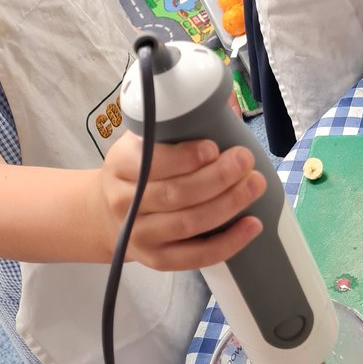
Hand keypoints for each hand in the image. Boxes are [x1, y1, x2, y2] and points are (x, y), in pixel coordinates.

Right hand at [97, 133, 264, 270]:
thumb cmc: (139, 169)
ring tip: (255, 185)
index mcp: (121, 164)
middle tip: (245, 160)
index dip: (184, 157)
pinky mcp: (157, 260)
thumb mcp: (146, 140)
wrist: (107, 213)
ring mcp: (139, 234)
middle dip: (217, 177)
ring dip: (227, 205)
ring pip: (188, 224)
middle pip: (174, 194)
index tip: (213, 147)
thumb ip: (180, 123)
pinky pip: (195, 257)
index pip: (150, 162)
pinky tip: (252, 225)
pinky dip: (228, 243)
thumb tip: (229, 103)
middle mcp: (124, 201)